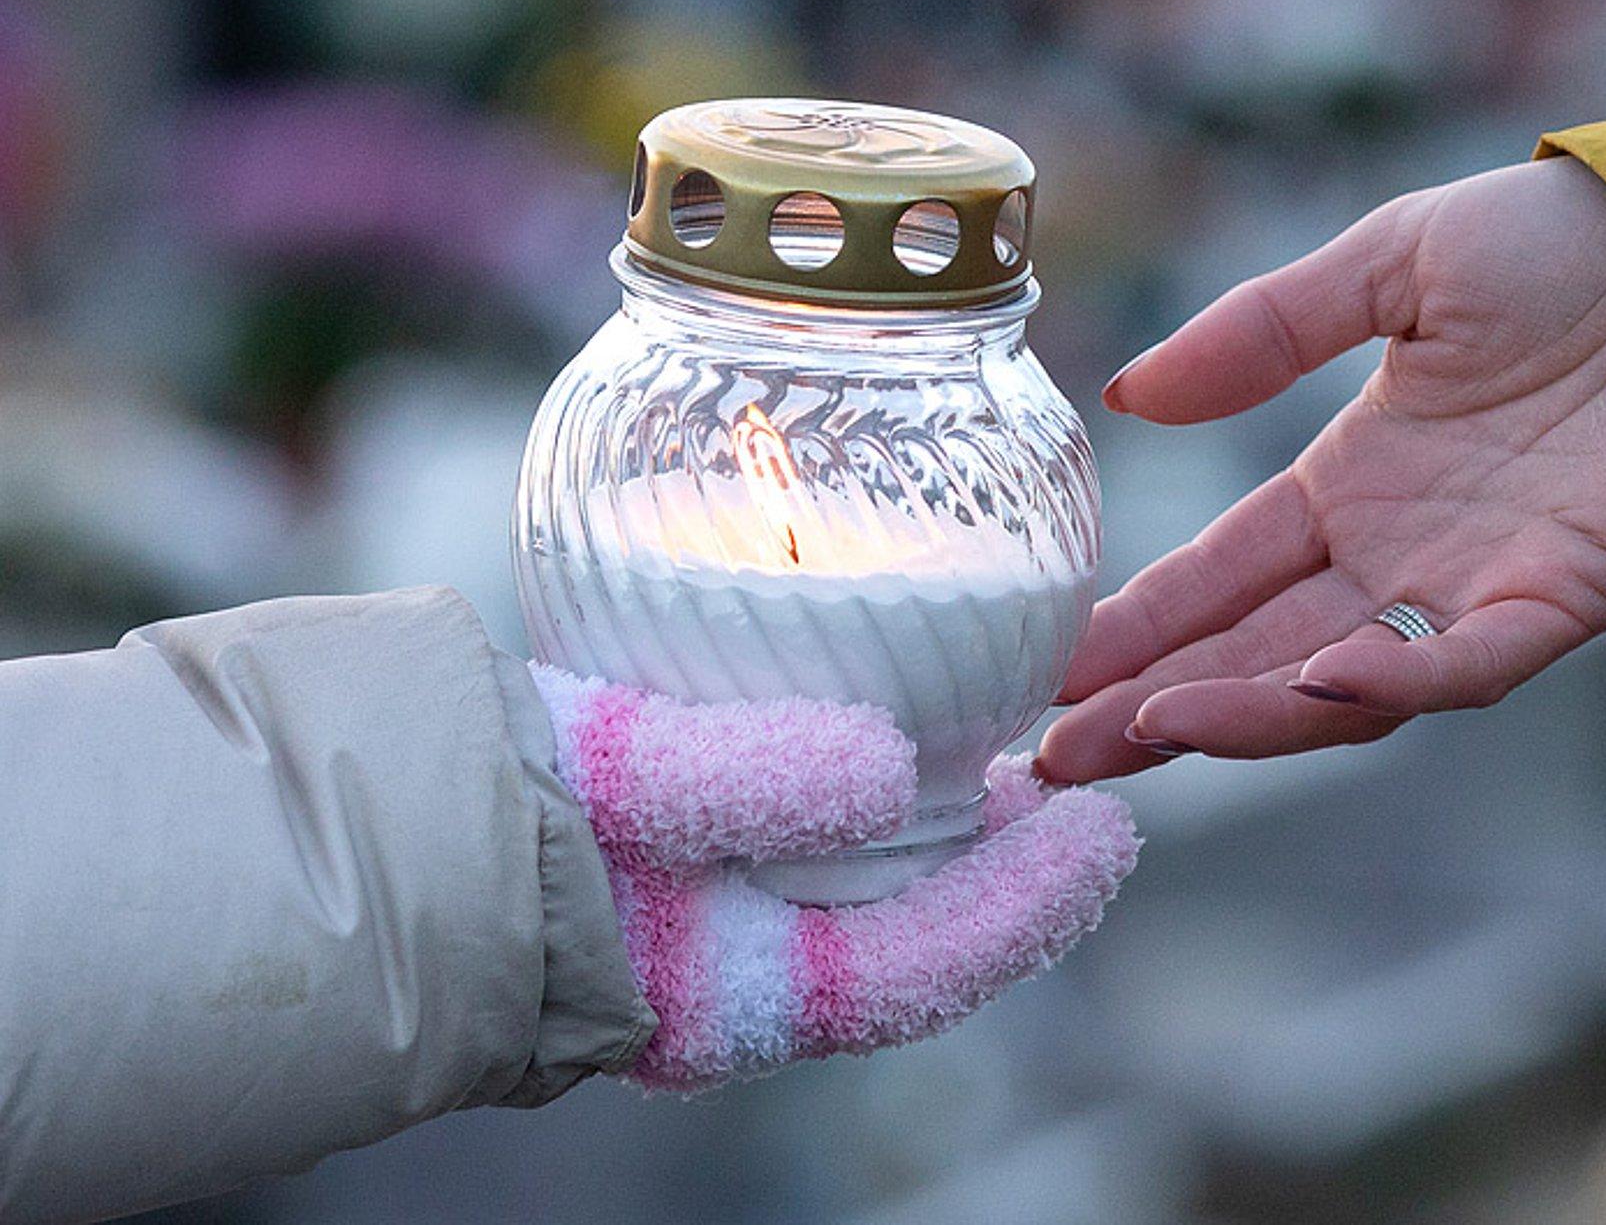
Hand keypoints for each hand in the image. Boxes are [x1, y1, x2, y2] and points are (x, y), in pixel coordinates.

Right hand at [533, 668, 1137, 1090]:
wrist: (381, 805)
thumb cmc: (483, 803)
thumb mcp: (609, 778)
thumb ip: (741, 775)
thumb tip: (893, 768)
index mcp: (727, 992)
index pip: (914, 969)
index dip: (1020, 909)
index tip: (1105, 831)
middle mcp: (735, 969)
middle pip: (906, 935)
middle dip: (998, 872)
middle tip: (1072, 785)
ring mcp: (717, 919)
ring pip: (867, 892)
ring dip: (942, 835)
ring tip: (1007, 761)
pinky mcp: (700, 856)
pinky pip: (816, 836)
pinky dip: (875, 795)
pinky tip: (901, 732)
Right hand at [1041, 156, 1605, 779]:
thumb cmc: (1558, 244)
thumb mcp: (1387, 264)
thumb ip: (1263, 329)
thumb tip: (1130, 395)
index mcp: (1349, 484)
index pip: (1223, 575)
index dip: (1142, 624)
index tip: (1056, 667)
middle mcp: (1398, 554)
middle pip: (1256, 652)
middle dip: (1156, 708)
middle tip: (1057, 756)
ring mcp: (1475, 585)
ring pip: (1344, 682)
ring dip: (1248, 713)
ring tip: (1150, 733)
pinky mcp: (1562, 593)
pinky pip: (1469, 662)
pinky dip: (1395, 682)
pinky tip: (1318, 686)